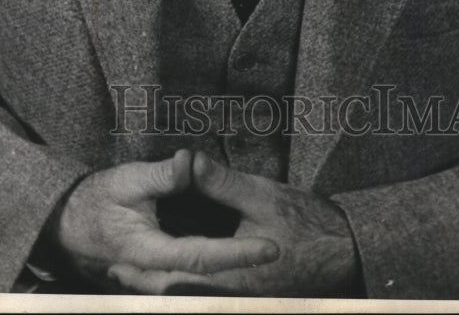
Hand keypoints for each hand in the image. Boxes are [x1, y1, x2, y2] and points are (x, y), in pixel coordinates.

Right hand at [45, 149, 278, 287]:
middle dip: (246, 270)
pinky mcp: (164, 270)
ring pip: (202, 282)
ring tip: (269, 256)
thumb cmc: (97, 199)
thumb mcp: (127, 180)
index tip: (272, 248)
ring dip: (234, 274)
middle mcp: (158, 273)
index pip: (203, 256)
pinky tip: (240, 256)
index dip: (239, 255)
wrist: (70, 223)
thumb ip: (161, 175)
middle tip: (282, 251)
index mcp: (151, 253)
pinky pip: (194, 273)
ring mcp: (160, 277)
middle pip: (210, 279)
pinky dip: (217, 266)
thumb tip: (191, 162)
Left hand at [109, 151, 358, 295]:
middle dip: (146, 283)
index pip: (175, 280)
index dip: (142, 275)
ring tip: (135, 272)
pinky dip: (187, 284)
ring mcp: (242, 298)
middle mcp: (232, 294)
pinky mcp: (250, 294)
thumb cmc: (305, 222)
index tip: (115, 265)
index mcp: (229, 276)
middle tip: (115, 271)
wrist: (343, 249)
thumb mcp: (260, 195)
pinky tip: (177, 271)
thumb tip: (187, 160)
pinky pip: (209, 294)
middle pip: (179, 295)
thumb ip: (220, 181)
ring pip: (193, 297)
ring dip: (165, 285)